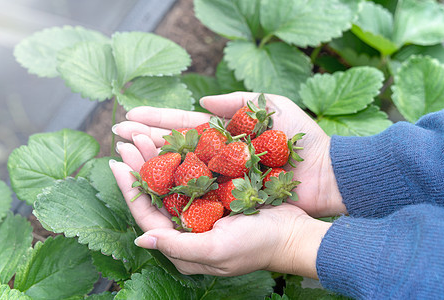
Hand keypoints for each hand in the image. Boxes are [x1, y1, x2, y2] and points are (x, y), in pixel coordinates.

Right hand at [112, 92, 345, 217]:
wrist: (325, 174)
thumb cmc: (301, 139)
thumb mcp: (271, 107)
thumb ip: (236, 103)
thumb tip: (201, 102)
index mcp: (223, 133)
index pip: (182, 124)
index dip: (155, 120)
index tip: (128, 116)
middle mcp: (217, 156)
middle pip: (174, 146)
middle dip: (145, 139)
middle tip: (118, 134)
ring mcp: (221, 178)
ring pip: (180, 169)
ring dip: (152, 161)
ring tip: (126, 154)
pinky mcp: (228, 198)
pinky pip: (196, 193)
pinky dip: (174, 188)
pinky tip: (152, 184)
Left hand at [112, 157, 330, 277]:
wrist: (294, 233)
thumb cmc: (257, 245)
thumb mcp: (216, 251)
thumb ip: (178, 247)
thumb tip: (141, 238)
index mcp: (183, 242)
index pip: (147, 214)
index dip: (130, 189)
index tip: (116, 163)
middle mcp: (189, 225)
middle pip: (157, 194)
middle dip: (142, 166)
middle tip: (128, 139)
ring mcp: (203, 208)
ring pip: (173, 180)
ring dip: (159, 158)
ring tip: (145, 134)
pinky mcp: (218, 194)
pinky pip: (194, 174)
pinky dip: (184, 157)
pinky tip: (175, 140)